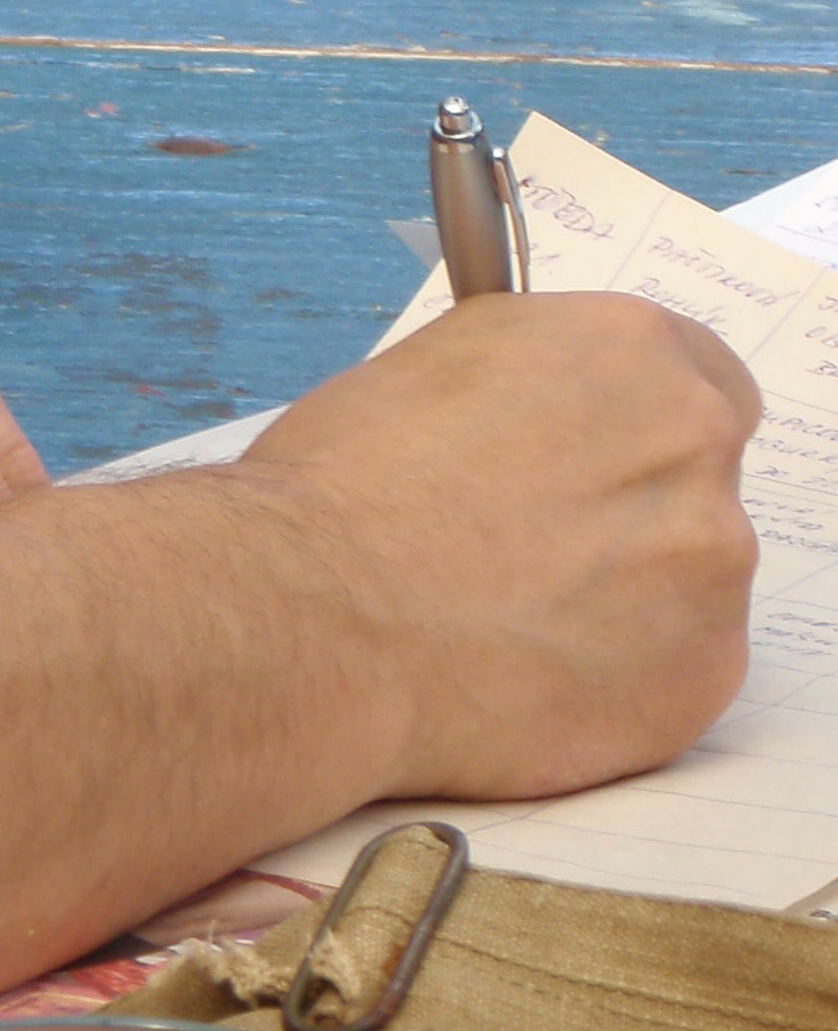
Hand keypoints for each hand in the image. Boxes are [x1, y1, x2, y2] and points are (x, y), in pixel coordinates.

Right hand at [241, 291, 759, 805]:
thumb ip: (526, 384)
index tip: (599, 458)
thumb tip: (533, 412)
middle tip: (534, 549)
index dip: (634, 424)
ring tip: (506, 623)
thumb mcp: (429, 370)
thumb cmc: (340, 490)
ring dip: (621, 600)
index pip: (694, 374)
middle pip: (694, 480)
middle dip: (628, 512)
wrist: (318, 616)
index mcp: (627, 349)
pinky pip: (673, 673)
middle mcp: (695, 445)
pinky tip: (523, 677)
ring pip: (686, 583)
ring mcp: (713, 567)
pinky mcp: (702, 675)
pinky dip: (613, 681)